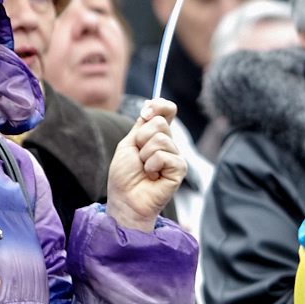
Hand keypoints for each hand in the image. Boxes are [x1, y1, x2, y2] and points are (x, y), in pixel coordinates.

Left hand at [108, 100, 187, 232]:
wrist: (125, 199)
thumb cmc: (125, 175)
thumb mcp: (129, 143)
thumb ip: (142, 125)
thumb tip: (151, 104)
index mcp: (157, 135)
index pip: (167, 110)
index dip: (159, 106)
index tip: (145, 113)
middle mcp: (169, 143)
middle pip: (160, 123)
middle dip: (141, 138)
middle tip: (139, 157)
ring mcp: (176, 156)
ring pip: (160, 139)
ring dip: (144, 155)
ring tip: (145, 170)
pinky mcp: (179, 169)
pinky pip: (163, 156)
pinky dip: (151, 166)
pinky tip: (152, 177)